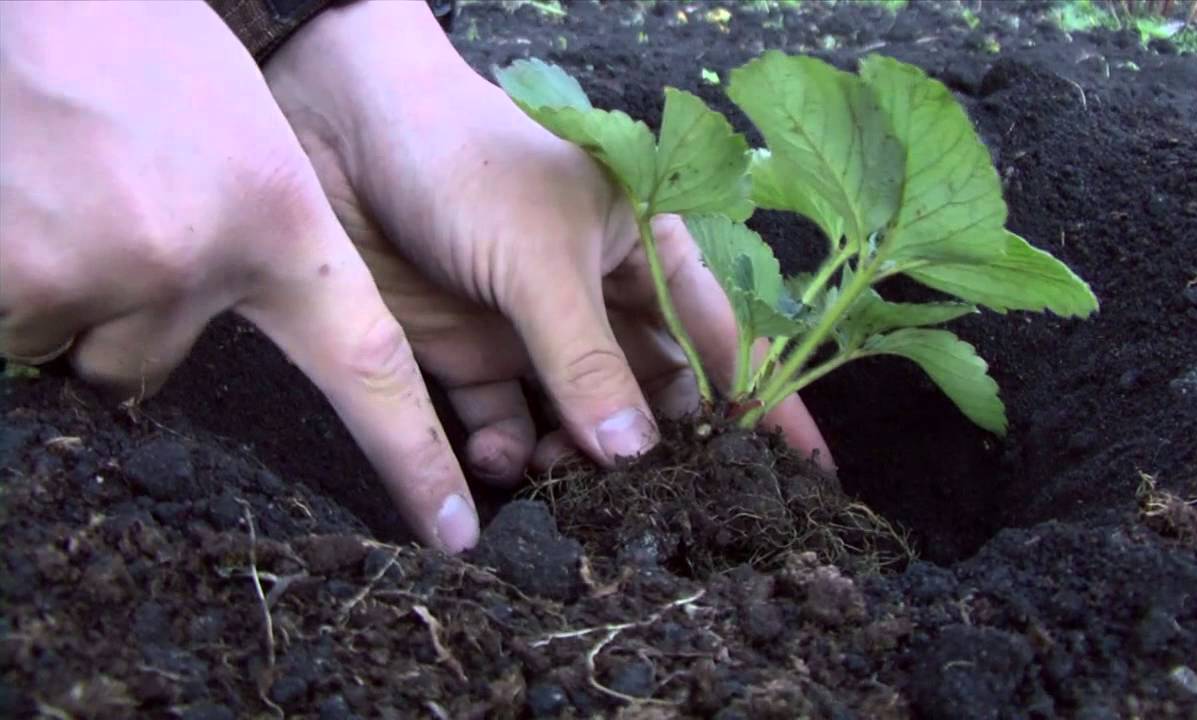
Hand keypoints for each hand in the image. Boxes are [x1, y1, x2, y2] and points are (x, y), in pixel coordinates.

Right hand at [0, 1, 479, 551]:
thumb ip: (254, 246)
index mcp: (278, 223)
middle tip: (109, 215)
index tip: (452, 531)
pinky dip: (13, 274)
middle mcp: (198, 259)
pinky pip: (15, 322)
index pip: (368, 367)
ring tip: (67, 189)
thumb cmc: (146, 40)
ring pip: (80, 342)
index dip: (411, 456)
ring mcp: (105, 269)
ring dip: (66, 285)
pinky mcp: (19, 275)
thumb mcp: (243, 137)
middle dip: (125, 314)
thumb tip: (207, 337)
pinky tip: (26, 193)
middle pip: (150, 364)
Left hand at [262, 1, 831, 481]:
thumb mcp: (542, 257)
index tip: (804, 470)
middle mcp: (598, 297)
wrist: (335, 127)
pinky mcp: (466, 354)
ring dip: (580, 464)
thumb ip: (587, 360)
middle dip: (661, 452)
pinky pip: (501, 425)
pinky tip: (502, 468)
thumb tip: (637, 454)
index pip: (726, 336)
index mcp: (646, 250)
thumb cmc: (464, 158)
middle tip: (663, 511)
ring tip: (571, 493)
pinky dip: (507, 456)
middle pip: (653, 394)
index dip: (766, 401)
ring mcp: (533, 330)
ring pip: (579, 422)